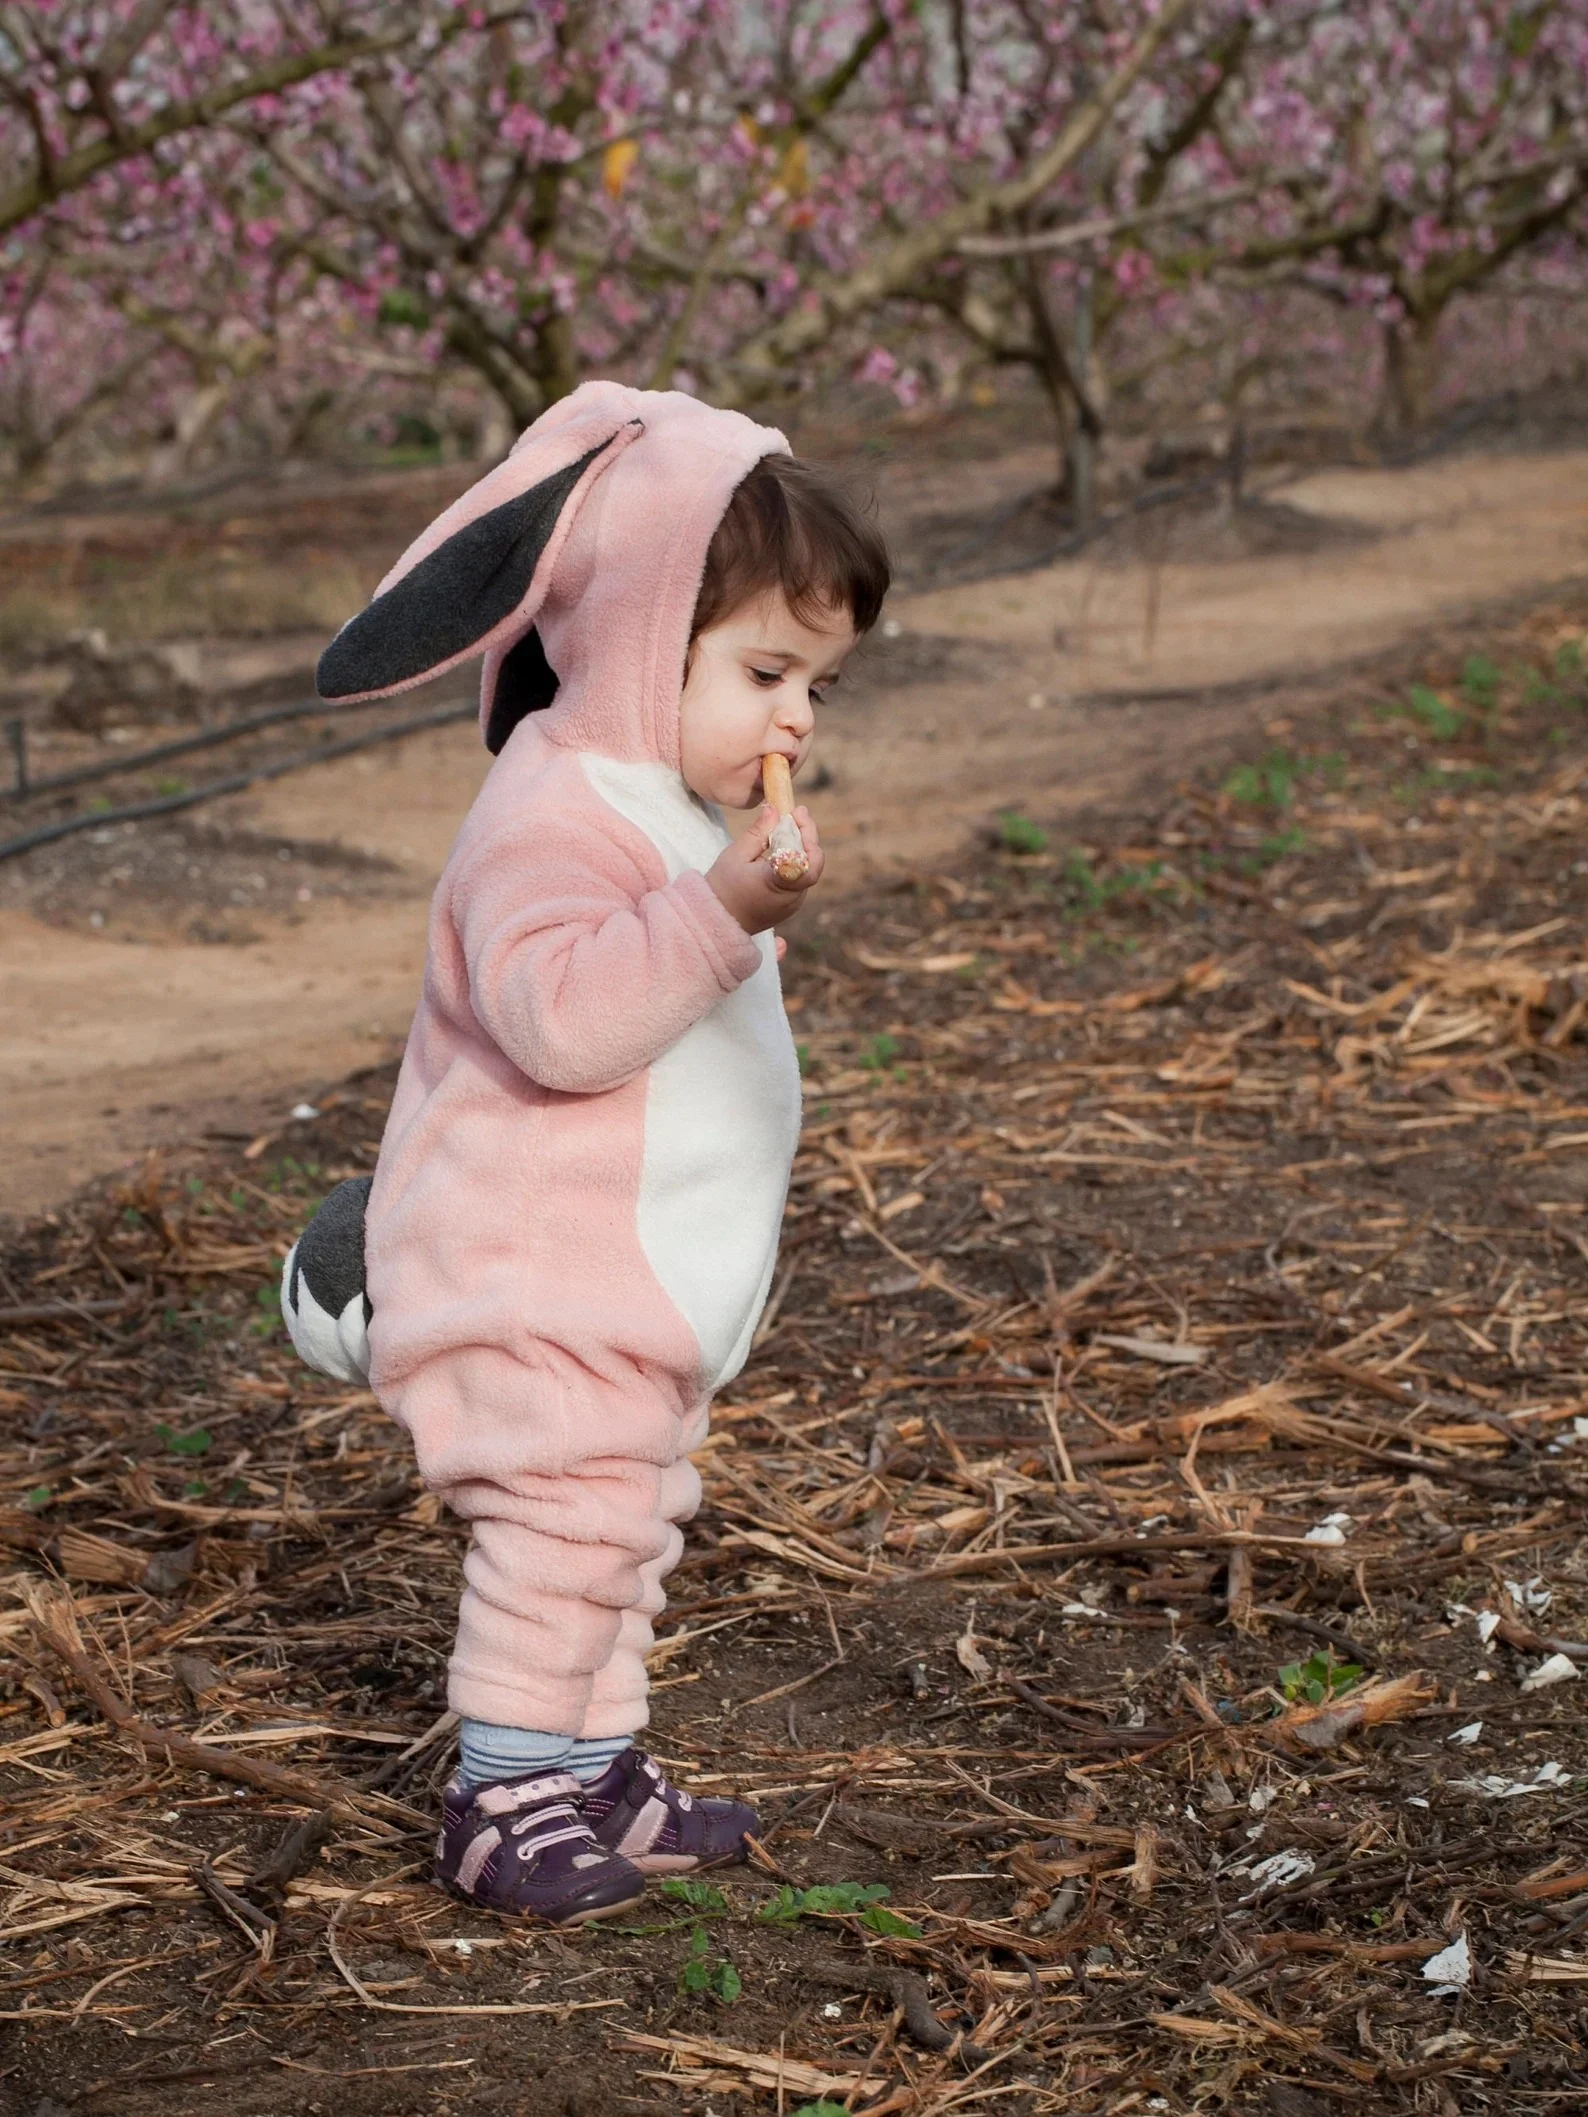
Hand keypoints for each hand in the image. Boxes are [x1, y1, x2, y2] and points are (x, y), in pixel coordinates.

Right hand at [706, 804, 823, 934]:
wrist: (716, 921)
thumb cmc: (722, 888)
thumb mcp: (735, 855)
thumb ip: (757, 832)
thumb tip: (774, 810)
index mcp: (776, 884)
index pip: (807, 863)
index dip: (808, 836)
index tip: (797, 814)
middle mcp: (791, 897)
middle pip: (812, 862)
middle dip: (807, 835)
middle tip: (796, 813)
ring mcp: (793, 904)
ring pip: (808, 869)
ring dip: (803, 846)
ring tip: (788, 826)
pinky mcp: (791, 906)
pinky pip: (800, 878)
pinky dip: (796, 860)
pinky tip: (784, 846)